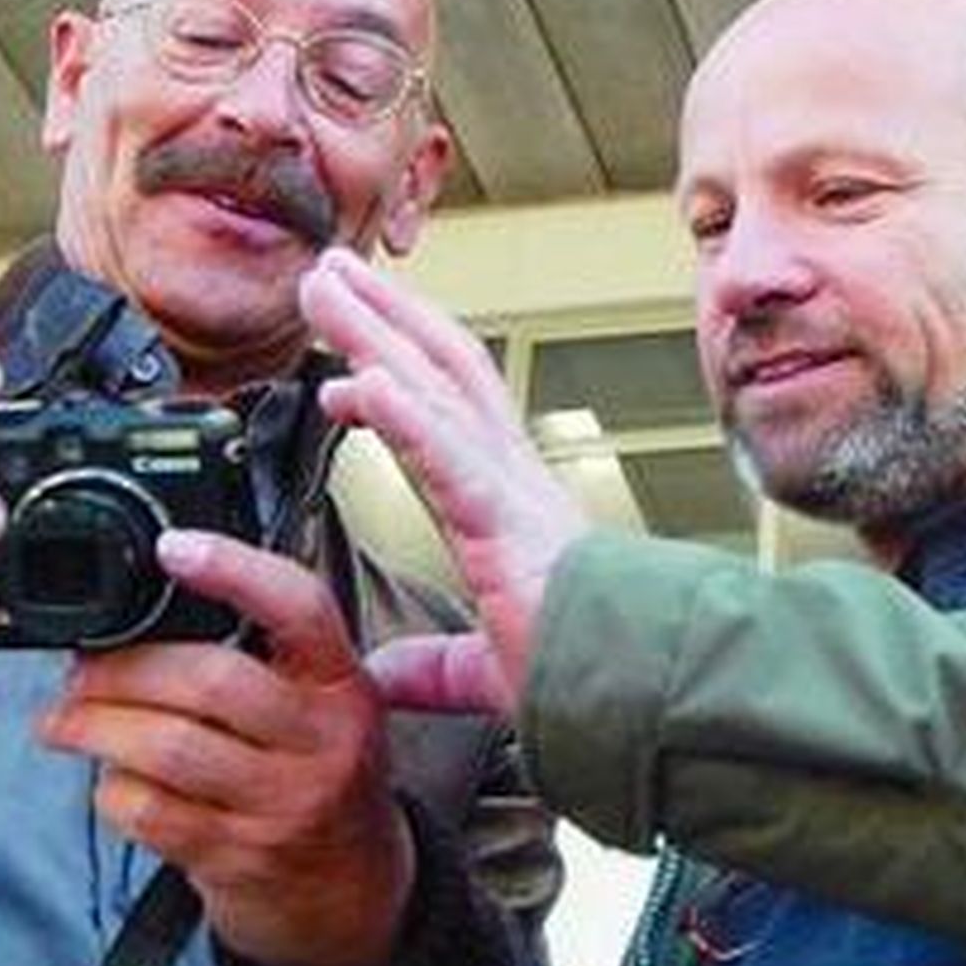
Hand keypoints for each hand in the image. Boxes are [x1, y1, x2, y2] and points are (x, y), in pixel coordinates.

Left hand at [37, 529, 414, 965]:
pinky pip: (150, 811)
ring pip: (166, 747)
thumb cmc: (326, 786)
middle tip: (81, 671)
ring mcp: (281, 804)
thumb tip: (158, 603)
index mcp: (343, 687)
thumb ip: (270, 659)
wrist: (357, 901)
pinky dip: (111, 791)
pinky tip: (111, 782)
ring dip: (95, 728)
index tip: (172, 548)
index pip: (299, 608)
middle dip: (123, 670)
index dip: (233, 569)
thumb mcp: (326, 712)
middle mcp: (321, 742)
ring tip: (67, 722)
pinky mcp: (237, 858)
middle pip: (208, 680)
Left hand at [298, 247, 587, 713]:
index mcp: (508, 506)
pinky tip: (363, 377)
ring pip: (436, 389)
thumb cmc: (584, 674)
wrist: (639, 694)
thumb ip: (436, 666)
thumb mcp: (487, 670)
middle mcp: (511, 478)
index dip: (398, 373)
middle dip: (383, 316)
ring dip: (376, 333)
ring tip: (326, 285)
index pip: (449, 415)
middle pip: (440, 371)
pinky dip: (405, 413)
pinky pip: (449, 455)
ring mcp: (509, 491)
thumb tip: (386, 675)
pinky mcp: (506, 523)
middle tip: (329, 271)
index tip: (347, 360)